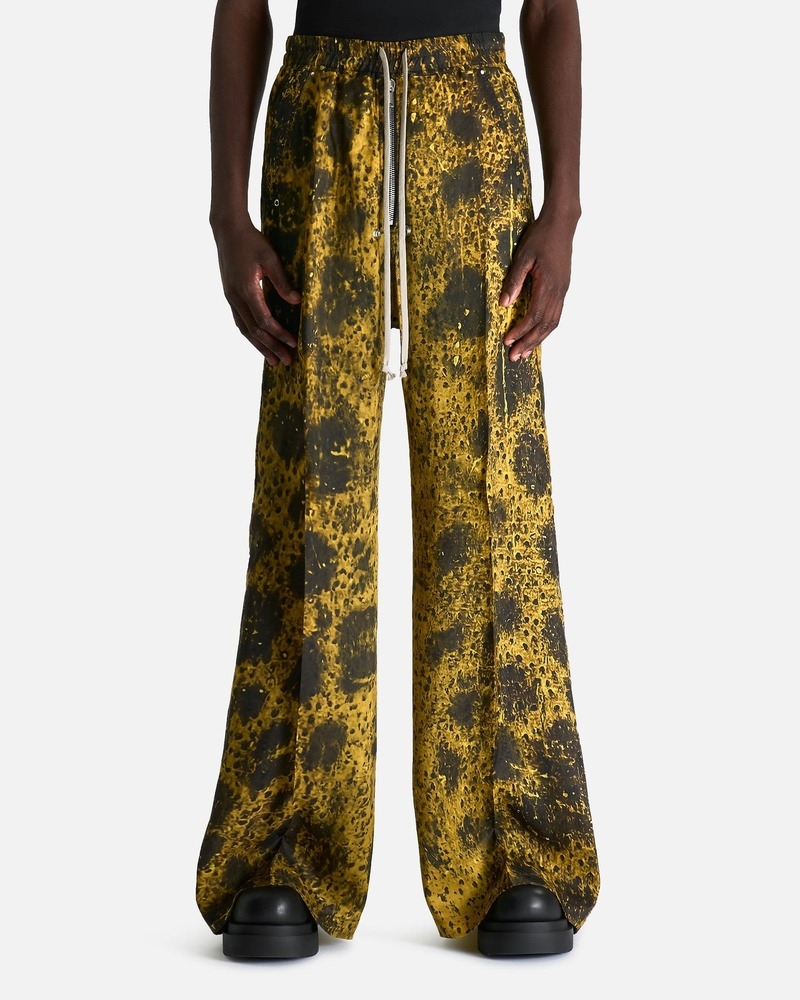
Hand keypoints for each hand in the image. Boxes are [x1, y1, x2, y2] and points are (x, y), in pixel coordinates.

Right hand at [213, 220, 301, 364]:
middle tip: (286, 362)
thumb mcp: (270, 259)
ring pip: (245, 329)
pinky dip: (251, 334)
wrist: (228, 230)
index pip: (265, 321)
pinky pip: (240, 321)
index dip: (279, 335)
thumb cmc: (251, 242)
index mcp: (246, 290)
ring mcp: (231, 298)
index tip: (293, 343)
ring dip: (260, 346)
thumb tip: (297, 301)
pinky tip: (259, 342)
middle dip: (271, 348)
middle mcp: (236, 298)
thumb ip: (282, 282)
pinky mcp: (230, 295)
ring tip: (273, 360)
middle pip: (255, 331)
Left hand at [498, 212, 575, 360]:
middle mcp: (559, 291)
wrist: (562, 224)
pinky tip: (536, 335)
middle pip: (545, 325)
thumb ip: (514, 281)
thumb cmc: (540, 237)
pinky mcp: (563, 288)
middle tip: (514, 357)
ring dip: (538, 339)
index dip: (520, 331)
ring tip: (524, 352)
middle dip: (529, 342)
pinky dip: (545, 329)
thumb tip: (503, 305)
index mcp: (548, 285)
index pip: (534, 316)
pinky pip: (556, 315)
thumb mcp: (523, 257)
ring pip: (553, 323)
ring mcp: (563, 291)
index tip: (507, 341)